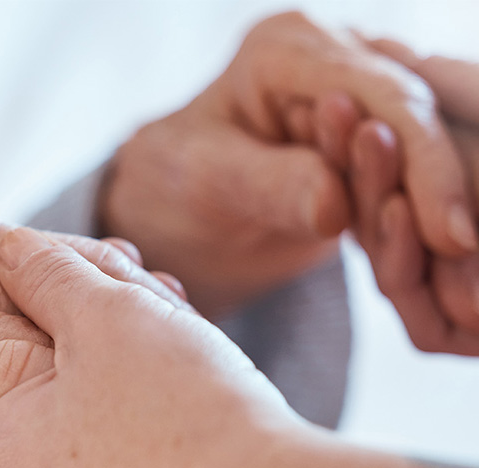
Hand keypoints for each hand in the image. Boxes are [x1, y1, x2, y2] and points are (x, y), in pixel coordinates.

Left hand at [0, 228, 304, 467]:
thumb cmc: (178, 407)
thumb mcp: (104, 311)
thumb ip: (46, 274)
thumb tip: (12, 254)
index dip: (32, 314)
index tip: (78, 291)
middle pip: (47, 396)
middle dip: (96, 336)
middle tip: (148, 297)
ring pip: (95, 433)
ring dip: (132, 379)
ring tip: (186, 342)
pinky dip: (157, 436)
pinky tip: (200, 406)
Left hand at [100, 11, 477, 317]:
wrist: (168, 205)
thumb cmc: (169, 186)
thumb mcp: (202, 182)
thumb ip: (267, 186)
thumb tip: (335, 208)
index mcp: (290, 48)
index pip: (386, 98)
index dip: (428, 165)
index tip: (453, 235)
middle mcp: (337, 55)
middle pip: (435, 107)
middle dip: (465, 179)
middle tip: (475, 252)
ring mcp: (362, 92)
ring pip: (444, 137)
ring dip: (463, 198)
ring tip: (474, 271)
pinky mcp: (374, 138)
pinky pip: (424, 171)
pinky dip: (440, 212)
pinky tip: (458, 257)